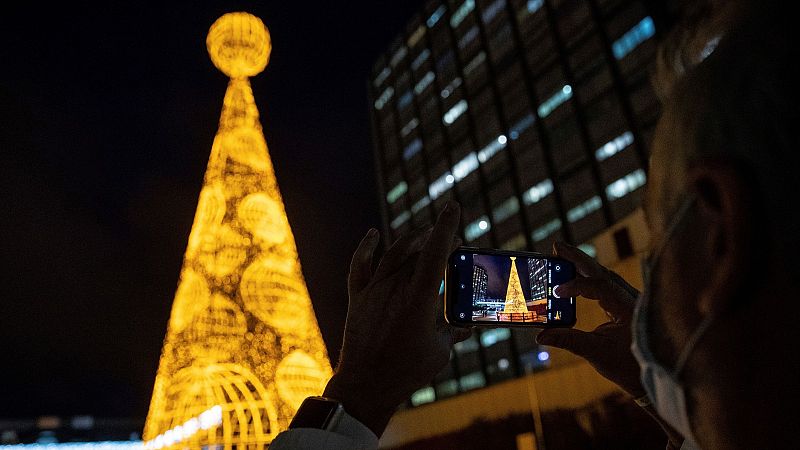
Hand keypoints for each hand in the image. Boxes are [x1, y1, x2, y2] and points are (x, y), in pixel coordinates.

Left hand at [323, 201, 470, 435]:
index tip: (452, 206)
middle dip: (435, 241)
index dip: (445, 227)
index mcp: (419, 297)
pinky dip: (366, 248)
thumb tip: (467, 327)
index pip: (435, 253)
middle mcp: (395, 287)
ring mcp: (374, 291)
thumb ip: (454, 333)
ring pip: (393, 255)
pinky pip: (359, 266)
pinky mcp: (358, 298)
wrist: (366, 385)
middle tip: (449, 240)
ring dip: (411, 241)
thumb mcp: (440, 351)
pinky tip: (373, 234)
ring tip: (424, 234)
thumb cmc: (407, 370)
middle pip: (417, 252)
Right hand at [536, 241, 644, 397]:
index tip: (557, 291)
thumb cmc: (629, 367)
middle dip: (578, 258)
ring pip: (605, 276)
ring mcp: (630, 301)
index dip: (577, 286)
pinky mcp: (627, 305)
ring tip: (562, 255)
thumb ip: (568, 340)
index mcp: (628, 308)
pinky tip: (576, 275)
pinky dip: (590, 278)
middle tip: (556, 246)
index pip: (600, 286)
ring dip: (584, 265)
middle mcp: (632, 299)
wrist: (653, 378)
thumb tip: (541, 336)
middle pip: (602, 271)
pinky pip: (607, 285)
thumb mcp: (596, 353)